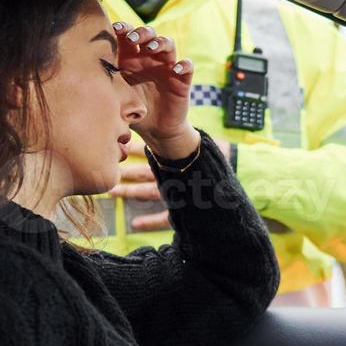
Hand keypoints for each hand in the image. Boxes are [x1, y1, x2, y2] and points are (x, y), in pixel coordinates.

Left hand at [107, 136, 231, 232]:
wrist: (242, 180)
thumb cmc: (219, 163)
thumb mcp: (200, 146)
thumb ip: (182, 138)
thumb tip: (163, 120)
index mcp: (181, 160)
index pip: (153, 152)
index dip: (134, 149)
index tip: (118, 144)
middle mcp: (178, 176)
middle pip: (144, 172)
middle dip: (124, 169)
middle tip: (103, 166)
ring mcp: (180, 194)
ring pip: (149, 192)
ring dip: (129, 192)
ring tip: (111, 191)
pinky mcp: (185, 212)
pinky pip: (164, 219)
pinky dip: (149, 222)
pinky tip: (134, 224)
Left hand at [112, 21, 192, 151]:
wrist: (155, 130)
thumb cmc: (132, 110)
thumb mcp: (116, 95)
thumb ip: (105, 83)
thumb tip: (81, 74)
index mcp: (131, 58)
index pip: (128, 36)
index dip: (122, 29)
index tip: (114, 29)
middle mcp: (149, 58)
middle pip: (148, 34)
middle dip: (141, 32)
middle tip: (132, 38)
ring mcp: (167, 67)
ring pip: (168, 44)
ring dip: (160, 42)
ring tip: (152, 48)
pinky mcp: (181, 79)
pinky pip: (187, 66)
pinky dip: (184, 65)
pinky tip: (176, 69)